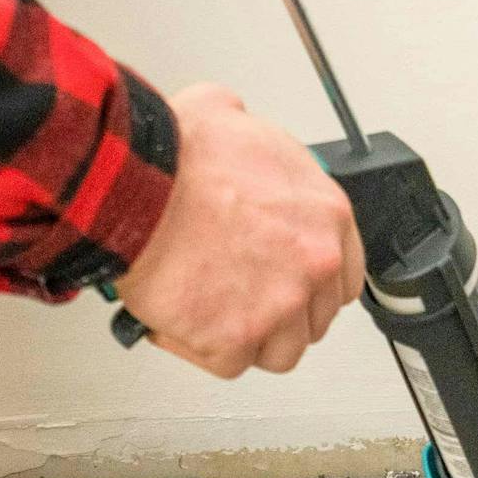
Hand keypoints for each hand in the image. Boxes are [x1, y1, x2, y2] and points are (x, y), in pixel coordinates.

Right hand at [115, 83, 364, 376]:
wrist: (134, 186)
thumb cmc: (175, 155)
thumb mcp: (229, 114)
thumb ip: (250, 137)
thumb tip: (232, 125)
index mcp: (325, 215)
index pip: (343, 275)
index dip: (312, 285)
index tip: (289, 285)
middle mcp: (313, 263)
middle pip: (314, 317)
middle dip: (279, 314)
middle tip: (239, 298)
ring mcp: (279, 306)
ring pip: (280, 350)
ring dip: (248, 339)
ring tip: (211, 314)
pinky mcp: (236, 338)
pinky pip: (228, 363)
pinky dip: (202, 348)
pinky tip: (182, 323)